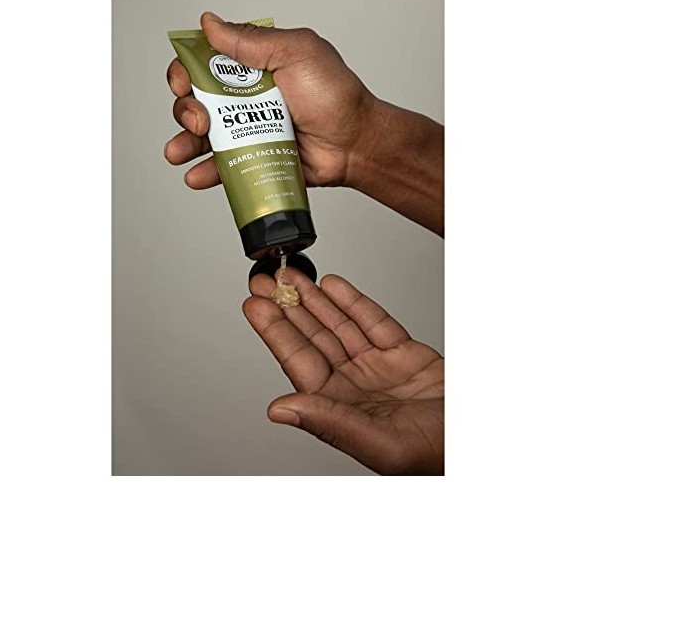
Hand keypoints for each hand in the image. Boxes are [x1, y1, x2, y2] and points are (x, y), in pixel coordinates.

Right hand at [165, 12, 444, 234]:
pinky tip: (198, 175)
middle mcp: (246, 96)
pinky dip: (205, 172)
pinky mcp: (254, 158)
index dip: (186, 71)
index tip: (184, 82)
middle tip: (200, 120)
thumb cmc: (335, 94)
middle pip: (196, 99)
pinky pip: (222, 166)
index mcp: (253, 65)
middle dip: (186, 109)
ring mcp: (248, 129)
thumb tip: (210, 23)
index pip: (205, 62)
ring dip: (184, 143)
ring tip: (182, 150)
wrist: (356, 143)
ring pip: (202, 135)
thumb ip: (251, 41)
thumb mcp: (296, 52)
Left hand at [243, 268, 443, 474]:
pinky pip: (372, 321)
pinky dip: (353, 301)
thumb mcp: (380, 442)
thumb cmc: (437, 454)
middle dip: (287, 308)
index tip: (254, 306)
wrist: (477, 441)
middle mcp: (353, 386)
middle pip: (312, 338)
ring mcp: (377, 368)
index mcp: (340, 409)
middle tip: (265, 281)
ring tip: (292, 276)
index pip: (298, 363)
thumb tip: (281, 409)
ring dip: (314, 300)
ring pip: (338, 326)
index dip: (274, 332)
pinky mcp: (403, 354)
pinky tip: (332, 286)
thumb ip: (329, 422)